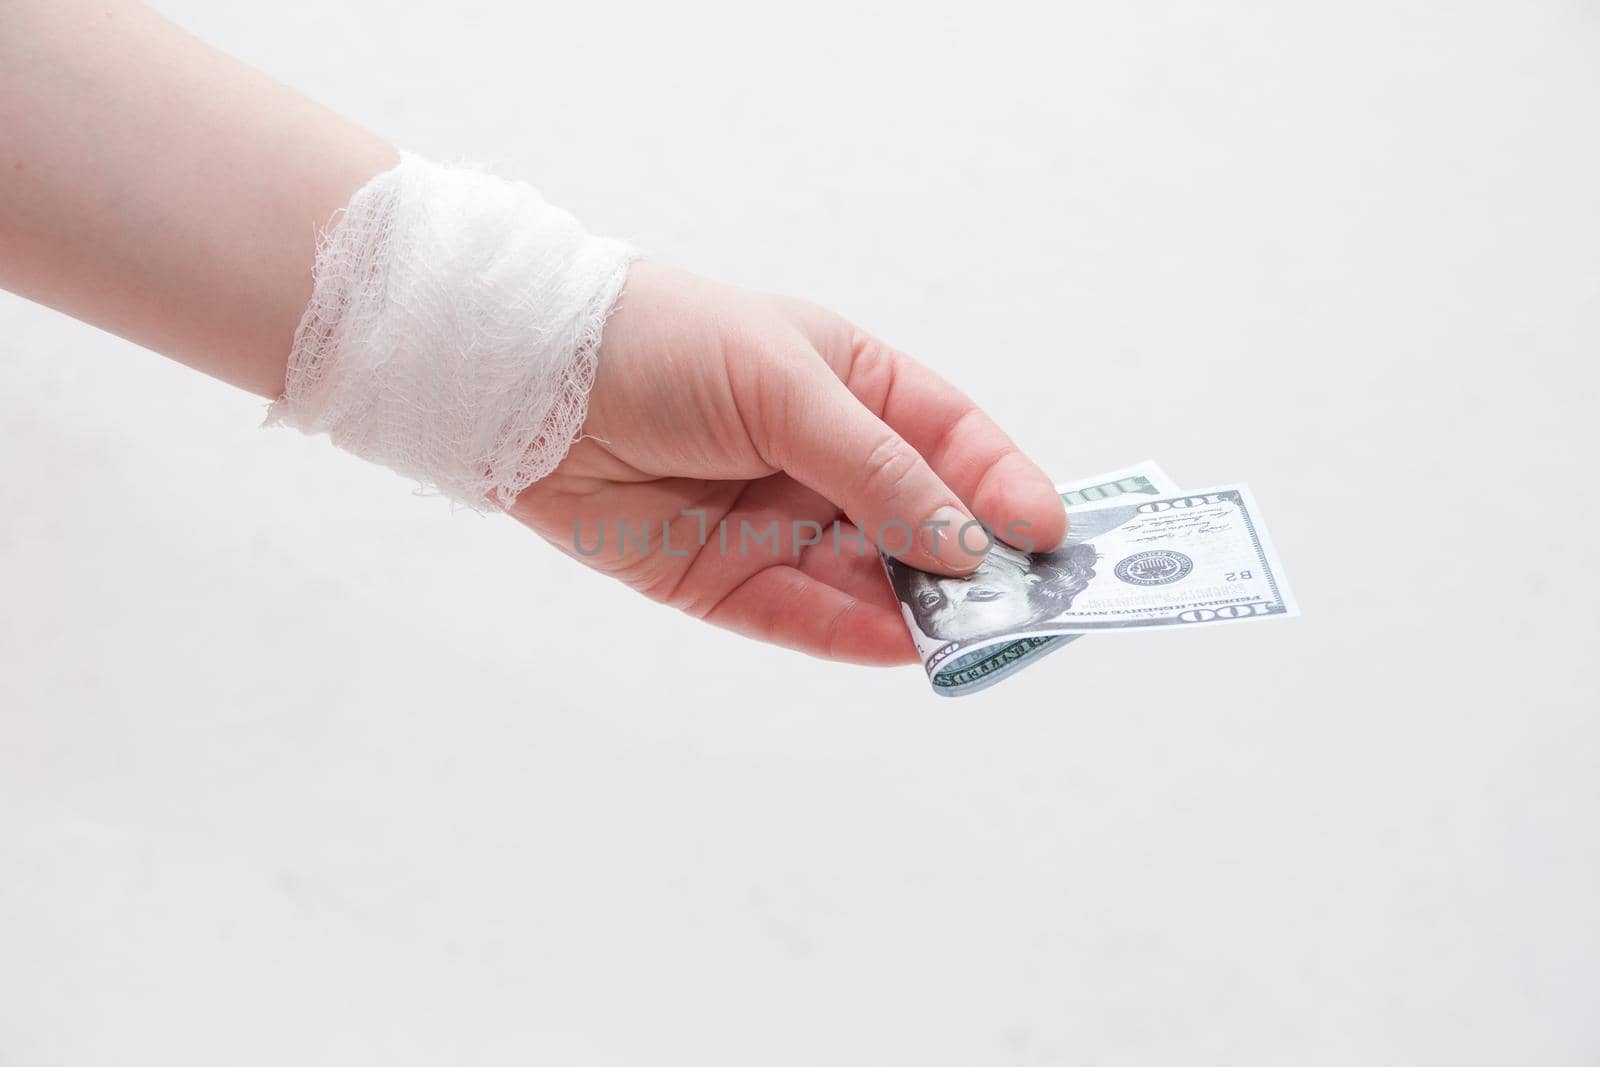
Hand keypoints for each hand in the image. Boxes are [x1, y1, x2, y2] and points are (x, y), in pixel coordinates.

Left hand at [506, 261, 1067, 663]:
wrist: (531, 381)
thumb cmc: (666, 343)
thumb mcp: (787, 386)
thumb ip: (876, 469)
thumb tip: (966, 544)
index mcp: (852, 389)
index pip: (952, 441)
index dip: (1003, 485)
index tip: (1049, 533)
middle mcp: (823, 462)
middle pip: (922, 522)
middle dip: (974, 564)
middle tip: (1028, 606)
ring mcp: (777, 525)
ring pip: (870, 580)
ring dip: (922, 610)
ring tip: (974, 637)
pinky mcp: (725, 581)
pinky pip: (803, 618)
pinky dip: (854, 636)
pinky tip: (903, 648)